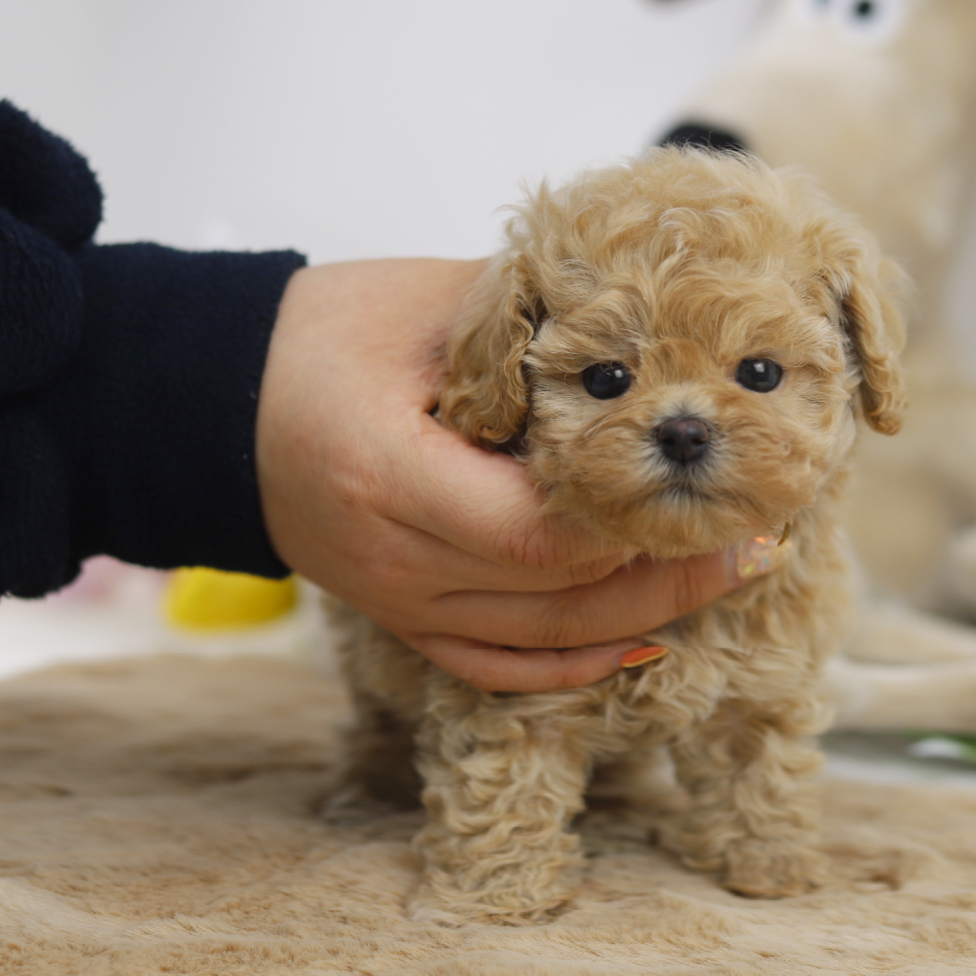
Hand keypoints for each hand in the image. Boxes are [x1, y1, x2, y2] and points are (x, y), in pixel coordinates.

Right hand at [257, 258, 743, 691]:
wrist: (220, 402)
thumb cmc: (326, 334)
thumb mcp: (431, 307)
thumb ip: (533, 329)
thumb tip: (654, 342)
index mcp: (386, 474)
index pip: (533, 533)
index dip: (631, 526)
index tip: (709, 490)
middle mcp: (389, 559)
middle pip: (554, 598)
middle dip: (667, 573)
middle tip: (755, 534)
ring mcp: (393, 602)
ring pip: (539, 643)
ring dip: (643, 615)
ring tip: (730, 570)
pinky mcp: (400, 620)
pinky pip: (497, 668)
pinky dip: (574, 663)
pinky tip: (645, 637)